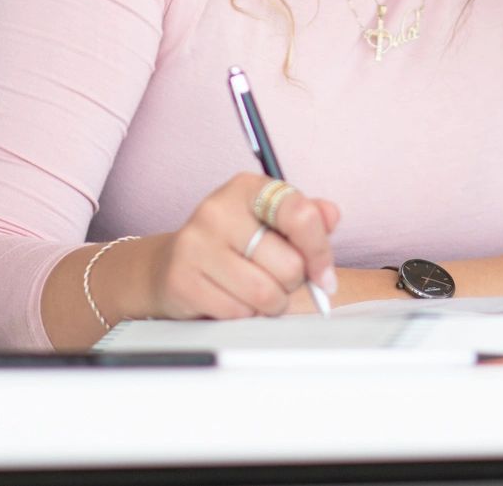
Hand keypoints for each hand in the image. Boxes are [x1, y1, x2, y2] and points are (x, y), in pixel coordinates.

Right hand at [141, 172, 340, 319]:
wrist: (170, 264)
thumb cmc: (232, 243)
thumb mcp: (269, 220)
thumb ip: (305, 217)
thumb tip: (331, 215)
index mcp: (246, 188)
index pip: (299, 214)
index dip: (320, 250)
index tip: (324, 275)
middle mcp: (218, 210)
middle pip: (289, 265)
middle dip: (291, 282)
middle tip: (276, 278)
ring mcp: (196, 245)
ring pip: (265, 294)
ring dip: (271, 303)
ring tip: (256, 290)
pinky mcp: (183, 280)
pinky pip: (238, 313)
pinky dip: (244, 314)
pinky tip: (231, 298)